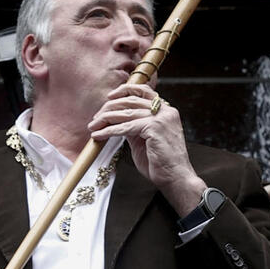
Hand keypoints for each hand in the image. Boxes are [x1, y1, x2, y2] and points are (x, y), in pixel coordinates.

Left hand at [87, 84, 205, 215]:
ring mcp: (161, 118)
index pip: (144, 91)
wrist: (176, 178)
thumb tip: (118, 120)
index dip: (125, 90)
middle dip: (110, 107)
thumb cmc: (161, 163)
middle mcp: (165, 111)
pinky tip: (99, 135)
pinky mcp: (154, 128)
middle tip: (95, 118)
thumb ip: (134, 127)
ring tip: (93, 126)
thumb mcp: (145, 140)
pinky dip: (109, 131)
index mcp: (167, 111)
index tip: (110, 97)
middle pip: (131, 100)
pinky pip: (126, 127)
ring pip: (126, 113)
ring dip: (105, 119)